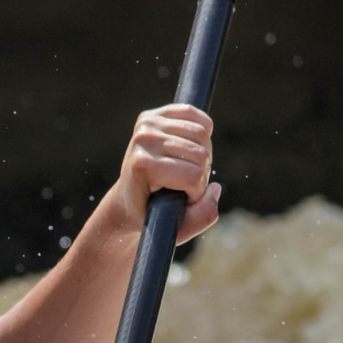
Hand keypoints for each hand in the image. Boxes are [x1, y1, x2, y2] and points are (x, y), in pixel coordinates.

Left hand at [110, 102, 220, 244]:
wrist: (127, 200)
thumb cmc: (151, 214)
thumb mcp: (175, 228)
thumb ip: (201, 217)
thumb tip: (216, 189)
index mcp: (142, 165)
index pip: (193, 175)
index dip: (195, 192)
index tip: (179, 199)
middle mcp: (143, 139)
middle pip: (201, 154)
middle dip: (200, 173)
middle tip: (181, 183)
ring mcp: (147, 124)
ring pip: (203, 135)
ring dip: (202, 156)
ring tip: (183, 168)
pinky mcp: (154, 114)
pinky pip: (198, 117)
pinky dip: (204, 133)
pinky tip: (188, 148)